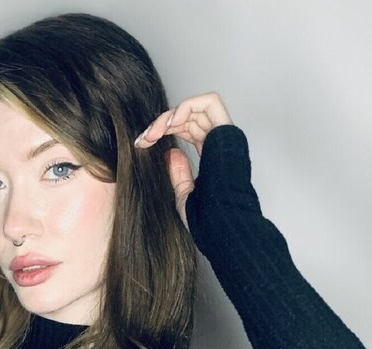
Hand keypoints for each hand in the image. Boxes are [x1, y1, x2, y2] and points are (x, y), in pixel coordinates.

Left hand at [133, 93, 233, 229]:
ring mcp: (224, 136)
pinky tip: (171, 123)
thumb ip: (179, 173)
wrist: (220, 222)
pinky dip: (188, 106)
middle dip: (162, 122)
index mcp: (212, 155)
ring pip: (196, 107)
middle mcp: (219, 143)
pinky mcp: (227, 130)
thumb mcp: (184, 193)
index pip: (187, 129)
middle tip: (145, 137)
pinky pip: (210, 102)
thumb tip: (171, 153)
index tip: (143, 142)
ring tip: (155, 132)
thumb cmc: (206, 217)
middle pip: (189, 117)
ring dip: (171, 115)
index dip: (164, 130)